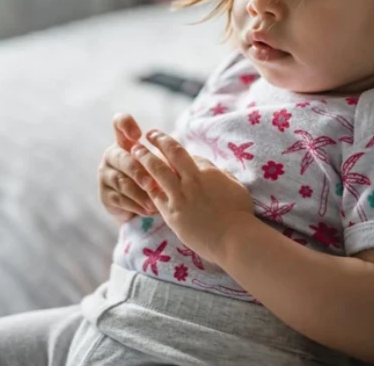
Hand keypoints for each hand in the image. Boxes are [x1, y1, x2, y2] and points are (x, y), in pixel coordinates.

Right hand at [97, 114, 156, 223]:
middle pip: (122, 158)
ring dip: (139, 193)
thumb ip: (164, 154)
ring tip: (155, 203)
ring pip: (121, 182)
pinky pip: (120, 200)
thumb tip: (178, 143)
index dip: (126, 124)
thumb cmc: (152, 177)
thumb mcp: (159, 164)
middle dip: (139, 171)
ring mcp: (105, 175)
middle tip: (153, 184)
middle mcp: (111, 155)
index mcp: (124, 141)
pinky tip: (149, 211)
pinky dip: (136, 206)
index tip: (139, 135)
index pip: (119, 123)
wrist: (138, 205)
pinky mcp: (104, 195)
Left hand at [132, 129, 253, 262]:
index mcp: (206, 172)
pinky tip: (138, 180)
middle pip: (170, 154)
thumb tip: (205, 167)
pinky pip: (154, 197)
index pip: (186, 154)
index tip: (165, 140)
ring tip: (134, 151)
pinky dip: (145, 186)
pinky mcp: (172, 215)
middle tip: (148, 134)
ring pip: (157, 172)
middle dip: (158, 141)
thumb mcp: (233, 185)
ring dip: (144, 158)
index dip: (173, 146)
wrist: (233, 239)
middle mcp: (191, 181)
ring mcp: (179, 198)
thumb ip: (217, 174)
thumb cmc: (239, 213)